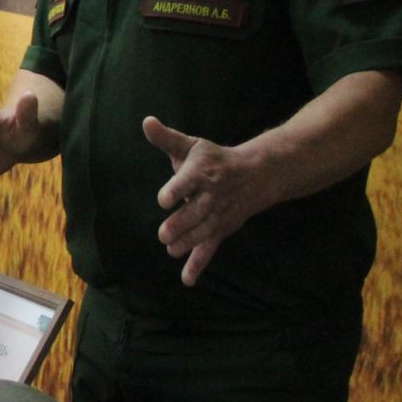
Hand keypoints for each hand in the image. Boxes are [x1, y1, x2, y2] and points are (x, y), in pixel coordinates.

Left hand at [142, 116, 274, 286]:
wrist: (255, 175)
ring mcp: (217, 215)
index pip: (188, 182)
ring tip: (171, 249)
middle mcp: (211, 196)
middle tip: (163, 233)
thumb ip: (166, 138)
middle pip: (195, 212)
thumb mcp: (191, 146)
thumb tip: (146, 121)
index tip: (164, 199)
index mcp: (202, 173)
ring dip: (188, 243)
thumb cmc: (214, 159)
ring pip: (203, 232)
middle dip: (181, 224)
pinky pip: (210, 249)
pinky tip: (186, 280)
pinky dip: (198, 265)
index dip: (176, 190)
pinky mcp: (221, 230)